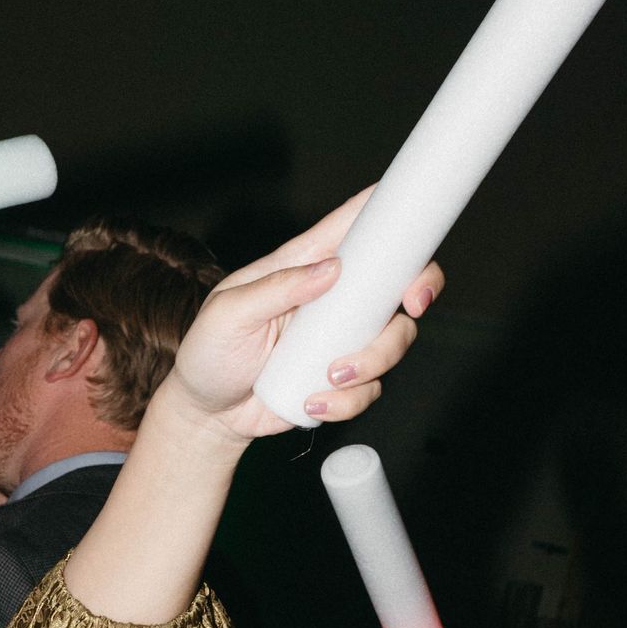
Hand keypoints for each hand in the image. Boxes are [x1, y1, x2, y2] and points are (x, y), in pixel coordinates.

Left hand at [164, 191, 441, 447]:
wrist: (206, 413)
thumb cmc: (209, 352)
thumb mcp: (228, 313)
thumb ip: (276, 288)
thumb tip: (330, 268)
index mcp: (304, 265)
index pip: (356, 225)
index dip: (394, 214)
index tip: (418, 221)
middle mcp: (332, 297)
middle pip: (399, 279)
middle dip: (420, 288)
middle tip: (411, 306)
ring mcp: (341, 338)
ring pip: (394, 338)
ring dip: (375, 360)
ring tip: (330, 376)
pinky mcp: (342, 378)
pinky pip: (371, 387)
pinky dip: (348, 400)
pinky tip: (311, 401)